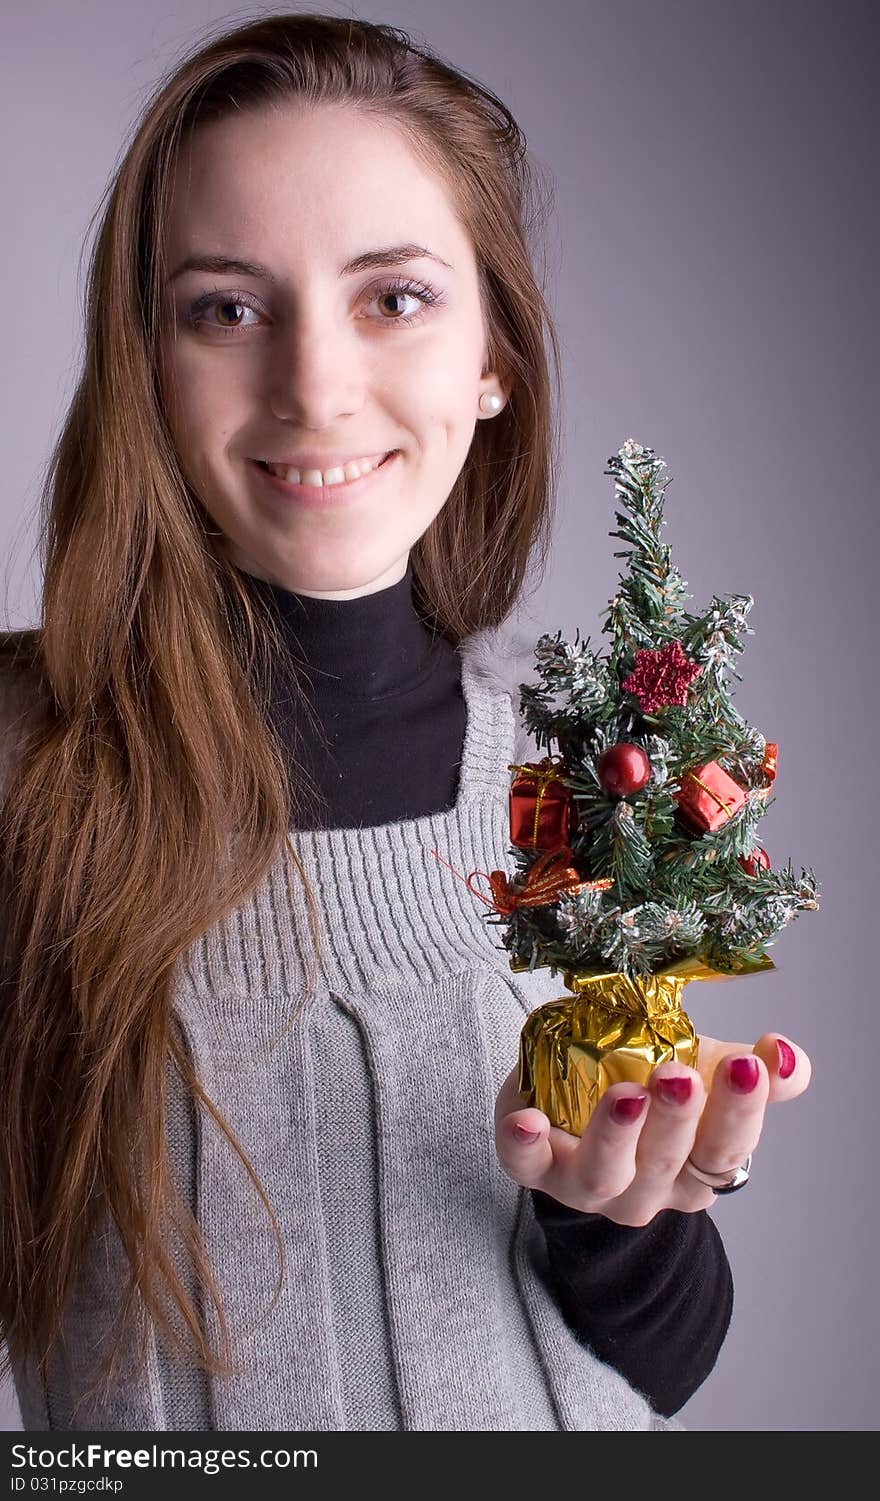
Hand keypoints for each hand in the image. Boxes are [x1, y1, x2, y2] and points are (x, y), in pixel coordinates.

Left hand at [494, 1032, 811, 1223]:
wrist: (578, 1112)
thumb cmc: (654, 1095)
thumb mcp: (708, 1078)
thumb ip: (756, 1072)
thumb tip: (785, 1056)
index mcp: (696, 1169)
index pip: (726, 1150)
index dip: (740, 1113)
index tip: (747, 1068)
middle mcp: (646, 1189)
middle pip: (667, 1163)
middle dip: (676, 1120)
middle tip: (680, 1076)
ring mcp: (588, 1185)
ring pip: (604, 1173)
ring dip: (615, 1134)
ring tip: (626, 1094)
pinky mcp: (535, 1167)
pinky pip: (525, 1165)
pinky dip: (524, 1145)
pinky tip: (527, 1120)